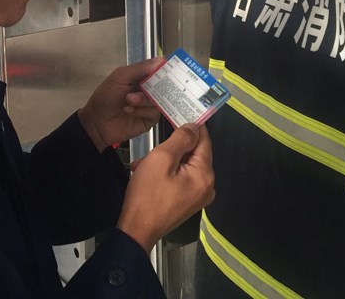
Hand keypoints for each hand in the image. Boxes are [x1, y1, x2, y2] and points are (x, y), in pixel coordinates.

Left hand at [77, 57, 165, 151]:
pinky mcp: (149, 119)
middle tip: (143, 87)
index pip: (157, 71)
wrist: (97, 122)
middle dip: (154, 86)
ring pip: (159, 100)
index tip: (169, 70)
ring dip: (143, 99)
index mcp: (140, 78)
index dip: (164, 70)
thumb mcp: (120, 77)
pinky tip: (128, 111)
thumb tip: (161, 60)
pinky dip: (141, 111)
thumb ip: (139, 68)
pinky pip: (154, 113)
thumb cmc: (105, 97)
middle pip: (162, 86)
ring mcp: (149, 105)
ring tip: (128, 100)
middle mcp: (147, 90)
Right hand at [117, 124, 214, 252]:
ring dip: (165, 160)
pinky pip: (181, 178)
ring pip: (185, 165)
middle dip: (173, 147)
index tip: (180, 114)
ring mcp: (198, 197)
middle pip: (194, 154)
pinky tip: (147, 174)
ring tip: (145, 164)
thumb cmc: (147, 195)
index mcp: (205, 174)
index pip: (204, 140)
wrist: (137, 230)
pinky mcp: (188, 203)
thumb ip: (180, 139)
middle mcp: (207, 186)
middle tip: (153, 147)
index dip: (192, 126)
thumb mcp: (161, 159)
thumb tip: (194, 127)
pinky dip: (166, 173)